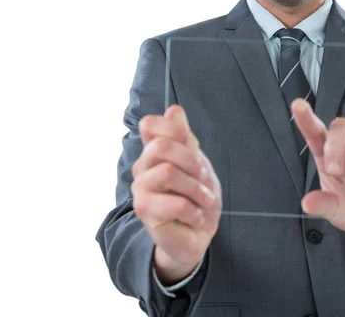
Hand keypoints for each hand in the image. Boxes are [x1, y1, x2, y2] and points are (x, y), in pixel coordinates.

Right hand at [131, 105, 221, 284]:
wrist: (197, 235)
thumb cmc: (197, 198)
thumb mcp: (199, 165)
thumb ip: (185, 139)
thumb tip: (174, 110)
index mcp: (154, 153)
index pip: (150, 125)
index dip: (174, 130)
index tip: (193, 147)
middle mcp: (142, 168)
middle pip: (161, 146)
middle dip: (192, 161)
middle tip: (204, 179)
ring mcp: (141, 190)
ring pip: (167, 172)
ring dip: (195, 188)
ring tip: (204, 201)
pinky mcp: (145, 212)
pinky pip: (175, 202)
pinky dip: (194, 210)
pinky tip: (195, 217)